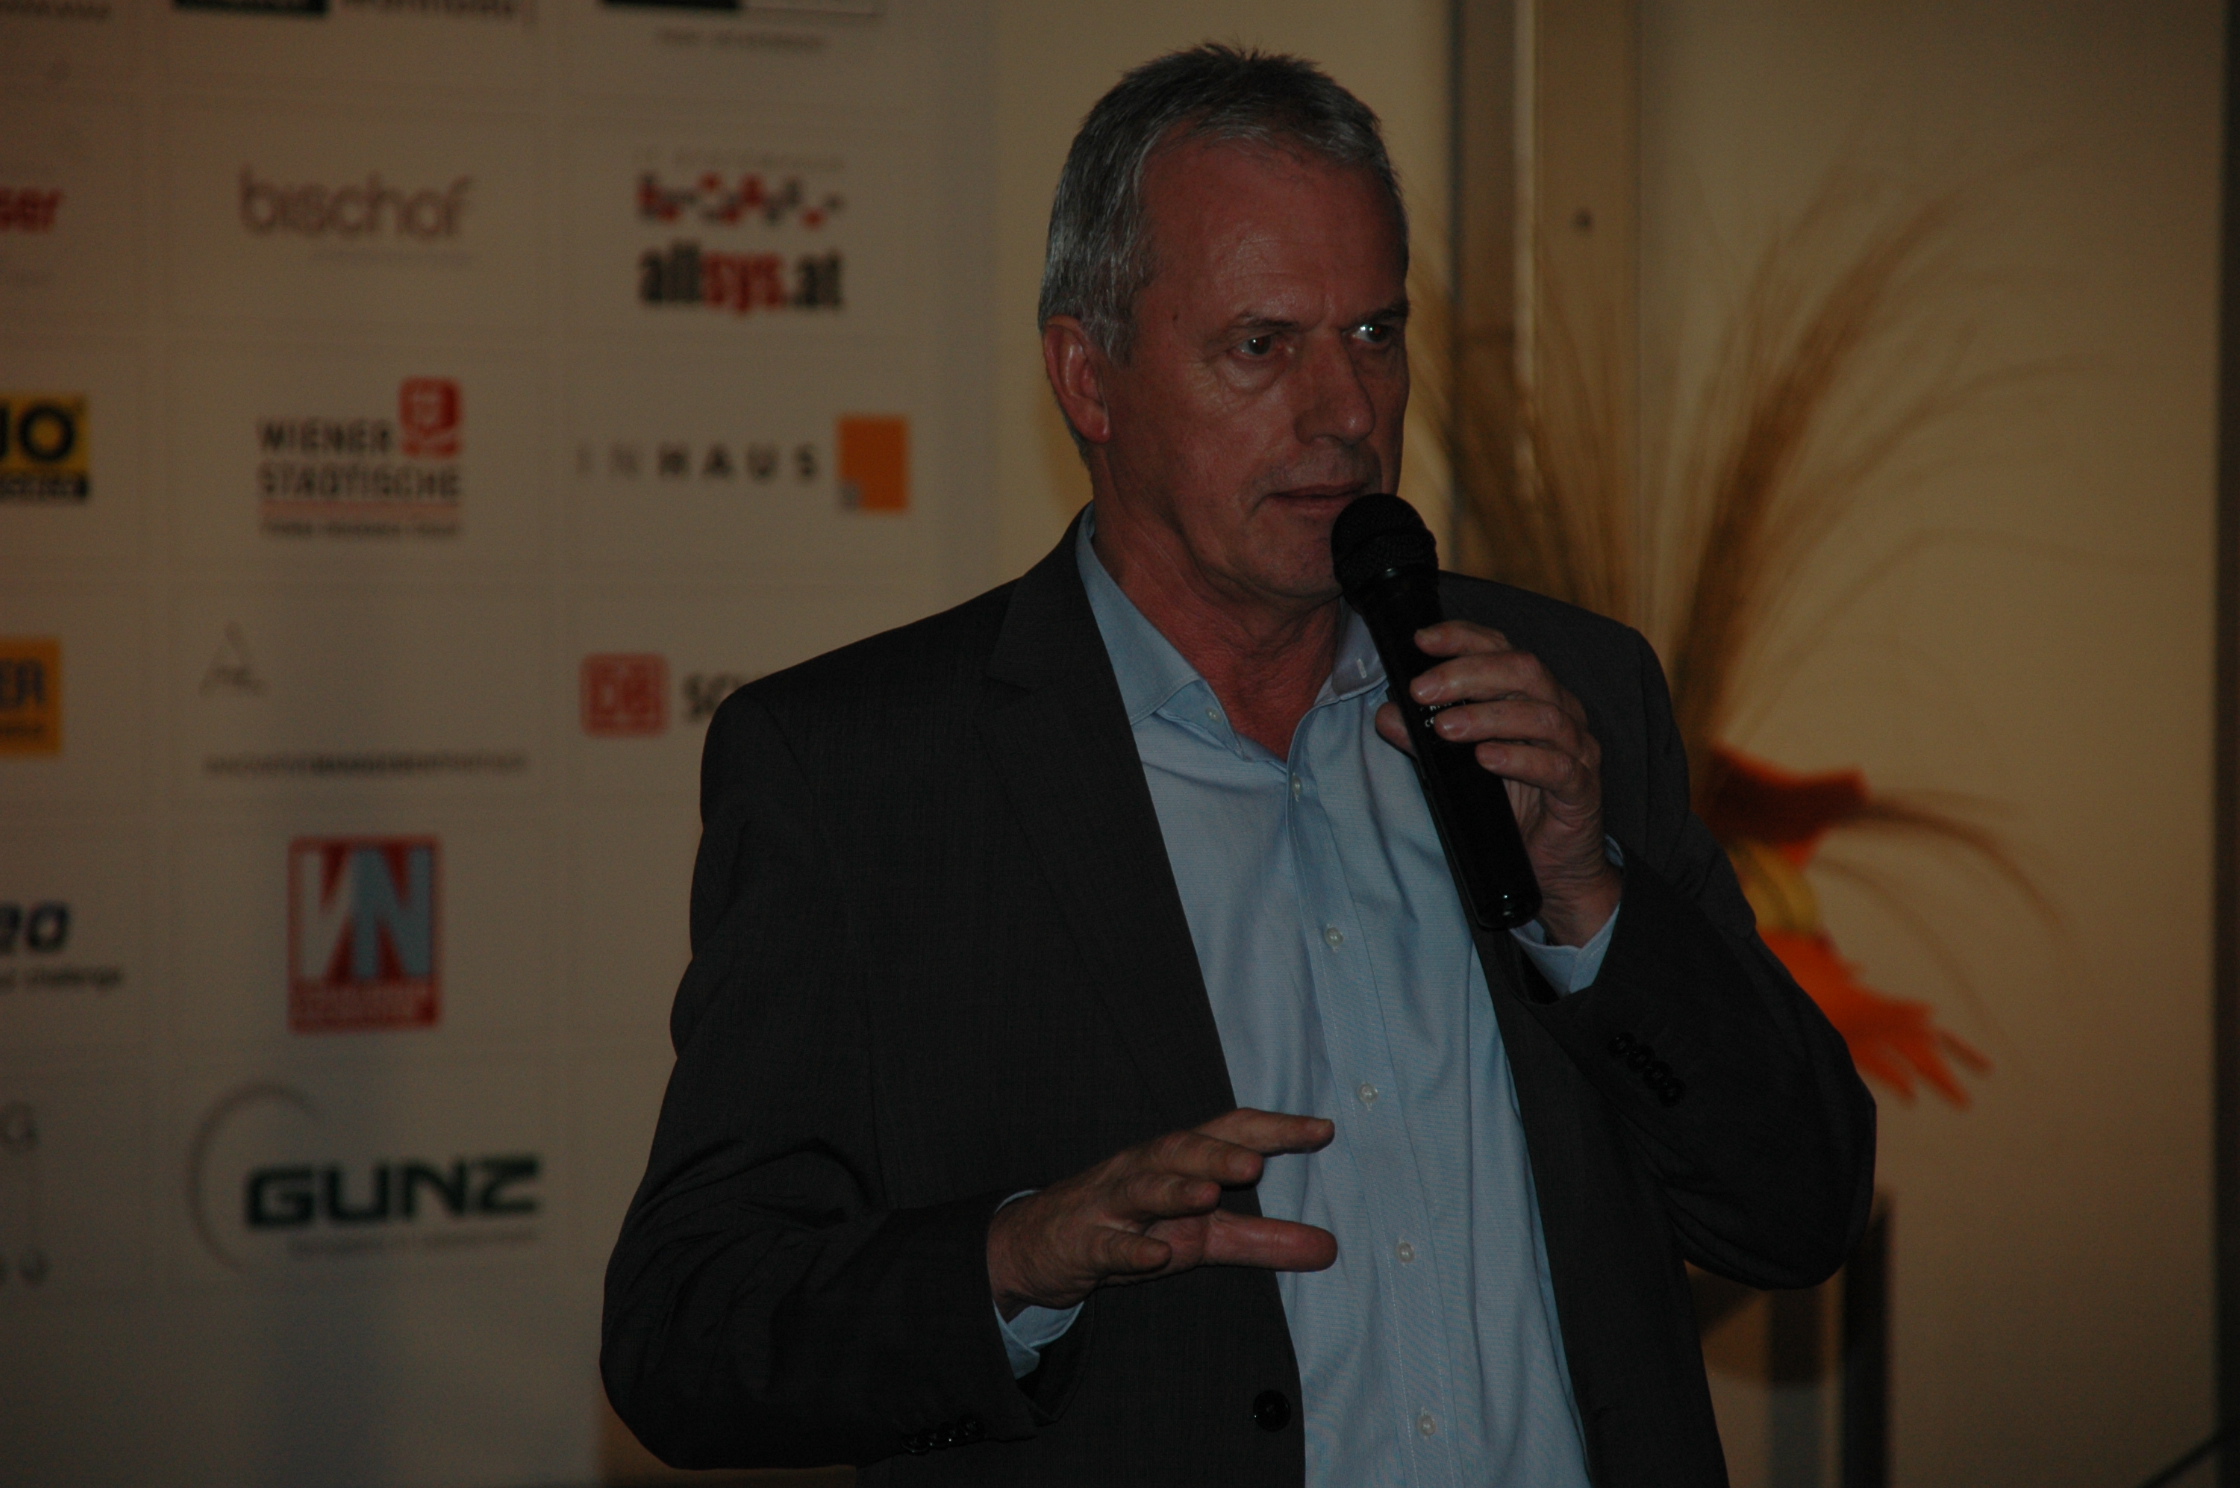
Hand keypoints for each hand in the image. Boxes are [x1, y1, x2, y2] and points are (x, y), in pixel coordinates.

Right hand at [986, 1108, 1337, 1318]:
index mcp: (1178, 1162)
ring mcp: (1111, 1205)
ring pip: (1142, 1188)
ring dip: (1174, 1190)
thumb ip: (1263, 1239)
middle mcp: (1145, 1171)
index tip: (1321, 1130)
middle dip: (1218, 1154)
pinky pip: (1108, 1245)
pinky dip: (1131, 1248)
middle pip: (1181, 1150)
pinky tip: (1157, 1254)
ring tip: (1208, 1195)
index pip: (1228, 1132)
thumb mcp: (1201, 1235)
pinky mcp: (1084, 1242)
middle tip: (1256, 1163)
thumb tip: (1330, 1248)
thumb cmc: (1130, 1227)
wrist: (1038, 1244)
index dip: (1273, 1129)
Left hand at [1374, 619, 1621, 945]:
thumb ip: (1424, 739)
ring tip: (1444, 727)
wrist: (1554, 867)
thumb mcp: (1458, 768)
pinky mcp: (1582, 789)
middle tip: (1421, 690)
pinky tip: (1486, 758)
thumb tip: (1387, 714)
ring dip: (1487, 715)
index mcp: (1532, 694)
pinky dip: (1520, 758)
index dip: (1463, 638)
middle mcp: (1560, 711)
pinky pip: (1557, 767)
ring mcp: (1577, 749)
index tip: (1421, 640)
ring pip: (1541, 714)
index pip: (1501, 648)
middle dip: (1468, 673)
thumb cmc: (1512, 806)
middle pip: (1523, 670)